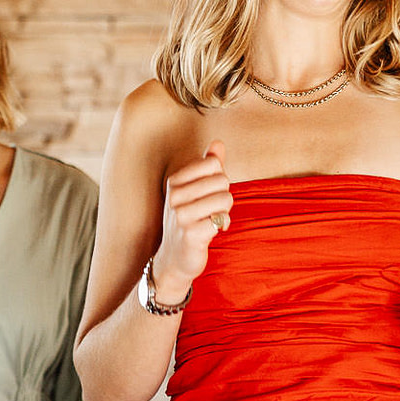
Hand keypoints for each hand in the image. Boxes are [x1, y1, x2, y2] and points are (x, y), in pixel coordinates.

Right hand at [149, 142, 232, 300]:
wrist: (174, 257)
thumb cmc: (188, 220)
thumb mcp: (194, 191)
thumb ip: (207, 166)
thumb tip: (218, 143)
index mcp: (174, 181)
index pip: (213, 163)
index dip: (219, 178)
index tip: (208, 193)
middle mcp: (174, 196)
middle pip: (222, 180)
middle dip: (223, 196)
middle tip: (211, 210)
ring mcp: (181, 216)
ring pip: (225, 199)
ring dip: (224, 212)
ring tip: (211, 220)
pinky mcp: (191, 234)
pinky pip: (222, 219)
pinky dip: (222, 226)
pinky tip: (210, 232)